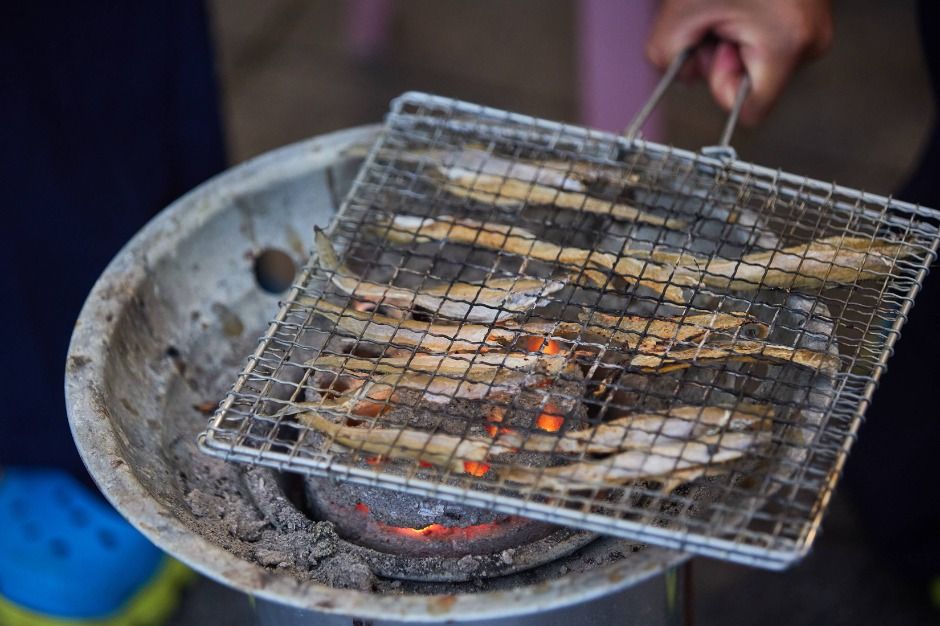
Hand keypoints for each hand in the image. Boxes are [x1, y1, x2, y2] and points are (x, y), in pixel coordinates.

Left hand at [646, 0, 832, 124]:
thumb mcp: (679, 10)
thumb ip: (665, 55)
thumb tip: (677, 73)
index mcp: (785, 45)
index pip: (752, 111)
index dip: (721, 86)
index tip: (714, 49)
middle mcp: (810, 42)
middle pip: (752, 84)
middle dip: (723, 55)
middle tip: (718, 16)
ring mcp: (816, 29)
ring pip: (758, 61)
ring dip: (734, 36)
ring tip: (732, 2)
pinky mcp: (813, 17)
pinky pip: (768, 40)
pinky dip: (748, 24)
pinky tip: (744, 1)